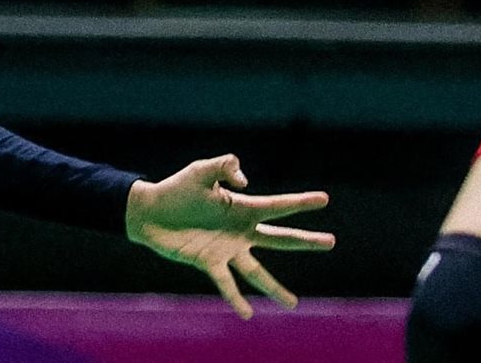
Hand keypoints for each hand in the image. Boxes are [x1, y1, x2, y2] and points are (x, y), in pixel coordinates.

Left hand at [124, 154, 333, 319]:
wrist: (149, 211)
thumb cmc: (177, 189)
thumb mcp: (201, 170)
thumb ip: (224, 166)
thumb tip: (245, 182)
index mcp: (242, 207)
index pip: (277, 206)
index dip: (300, 202)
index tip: (324, 199)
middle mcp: (240, 231)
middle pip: (279, 239)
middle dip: (305, 241)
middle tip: (331, 242)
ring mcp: (227, 249)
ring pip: (257, 271)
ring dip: (274, 288)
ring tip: (293, 304)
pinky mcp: (209, 262)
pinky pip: (226, 283)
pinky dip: (235, 298)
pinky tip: (247, 314)